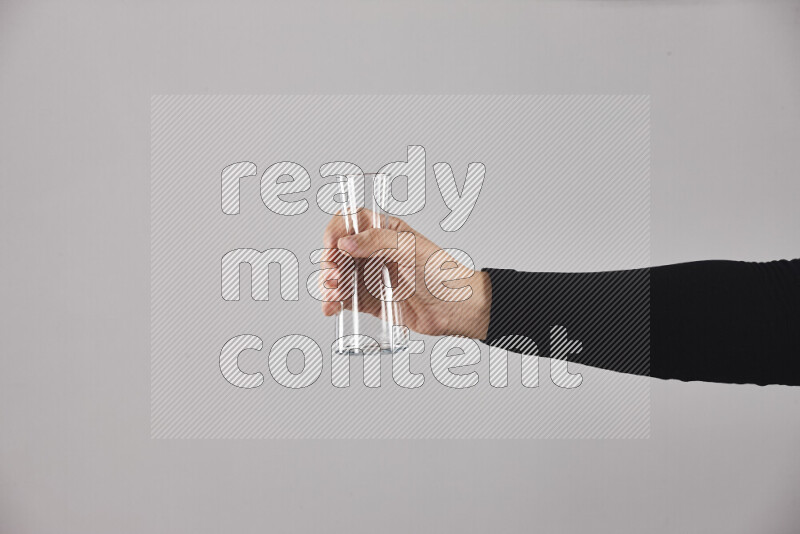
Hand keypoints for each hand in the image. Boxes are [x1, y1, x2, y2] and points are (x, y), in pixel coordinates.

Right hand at [320, 209, 490, 338]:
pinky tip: (331, 308)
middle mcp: (373, 252)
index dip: (336, 231)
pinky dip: (332, 302)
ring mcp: (369, 276)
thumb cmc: (442, 274)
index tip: (333, 246)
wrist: (456, 309)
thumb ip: (377, 241)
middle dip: (330, 262)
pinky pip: (344, 299)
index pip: (350, 221)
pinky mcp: (369, 300)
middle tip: (335, 276)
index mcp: (384, 231)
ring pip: (337, 275)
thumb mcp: (410, 249)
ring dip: (327, 284)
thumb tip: (345, 242)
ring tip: (334, 295)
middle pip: (337, 250)